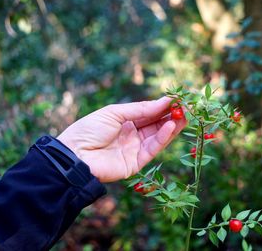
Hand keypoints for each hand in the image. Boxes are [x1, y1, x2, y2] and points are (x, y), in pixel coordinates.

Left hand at [57, 97, 186, 182]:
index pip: (149, 112)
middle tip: (187, 107)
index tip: (178, 98)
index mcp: (125, 121)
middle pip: (156, 124)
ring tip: (184, 115)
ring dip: (172, 126)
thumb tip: (164, 101)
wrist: (74, 155)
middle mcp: (132, 135)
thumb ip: (140, 109)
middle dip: (171, 115)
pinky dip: (163, 138)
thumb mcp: (115, 112)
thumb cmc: (89, 130)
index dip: (163, 106)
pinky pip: (153, 149)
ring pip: (158, 137)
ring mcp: (135, 149)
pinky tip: (171, 126)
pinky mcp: (136, 163)